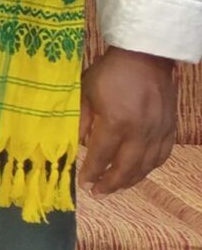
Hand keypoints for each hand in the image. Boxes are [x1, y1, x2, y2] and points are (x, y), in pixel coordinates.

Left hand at [79, 48, 179, 196]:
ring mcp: (158, 130)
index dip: (92, 173)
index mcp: (116, 123)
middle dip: (111, 183)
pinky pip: (162, 154)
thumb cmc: (109, 72)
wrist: (145, 56)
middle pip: (126, 167)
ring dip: (131, 180)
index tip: (83, 184)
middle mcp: (140, 131)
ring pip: (147, 165)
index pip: (101, 156)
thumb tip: (79, 145)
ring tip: (116, 187)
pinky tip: (140, 171)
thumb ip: (81, 121)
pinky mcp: (170, 127)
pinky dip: (150, 167)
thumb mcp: (85, 93)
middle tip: (98, 193)